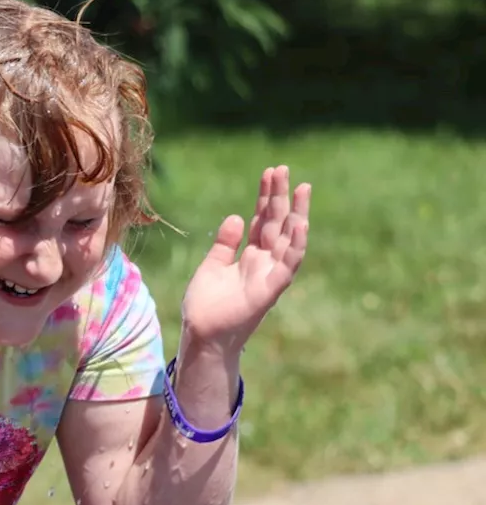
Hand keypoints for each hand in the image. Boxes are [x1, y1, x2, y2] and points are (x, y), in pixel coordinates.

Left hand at [180, 165, 310, 352]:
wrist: (201, 335)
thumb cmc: (206, 305)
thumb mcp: (212, 266)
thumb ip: (225, 244)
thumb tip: (235, 217)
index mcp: (251, 255)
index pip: (263, 219)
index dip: (267, 196)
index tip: (270, 172)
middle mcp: (264, 262)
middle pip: (277, 223)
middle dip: (281, 196)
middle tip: (283, 169)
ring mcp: (269, 275)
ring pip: (288, 239)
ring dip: (297, 214)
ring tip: (302, 188)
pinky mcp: (270, 290)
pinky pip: (288, 265)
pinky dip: (295, 245)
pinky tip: (299, 224)